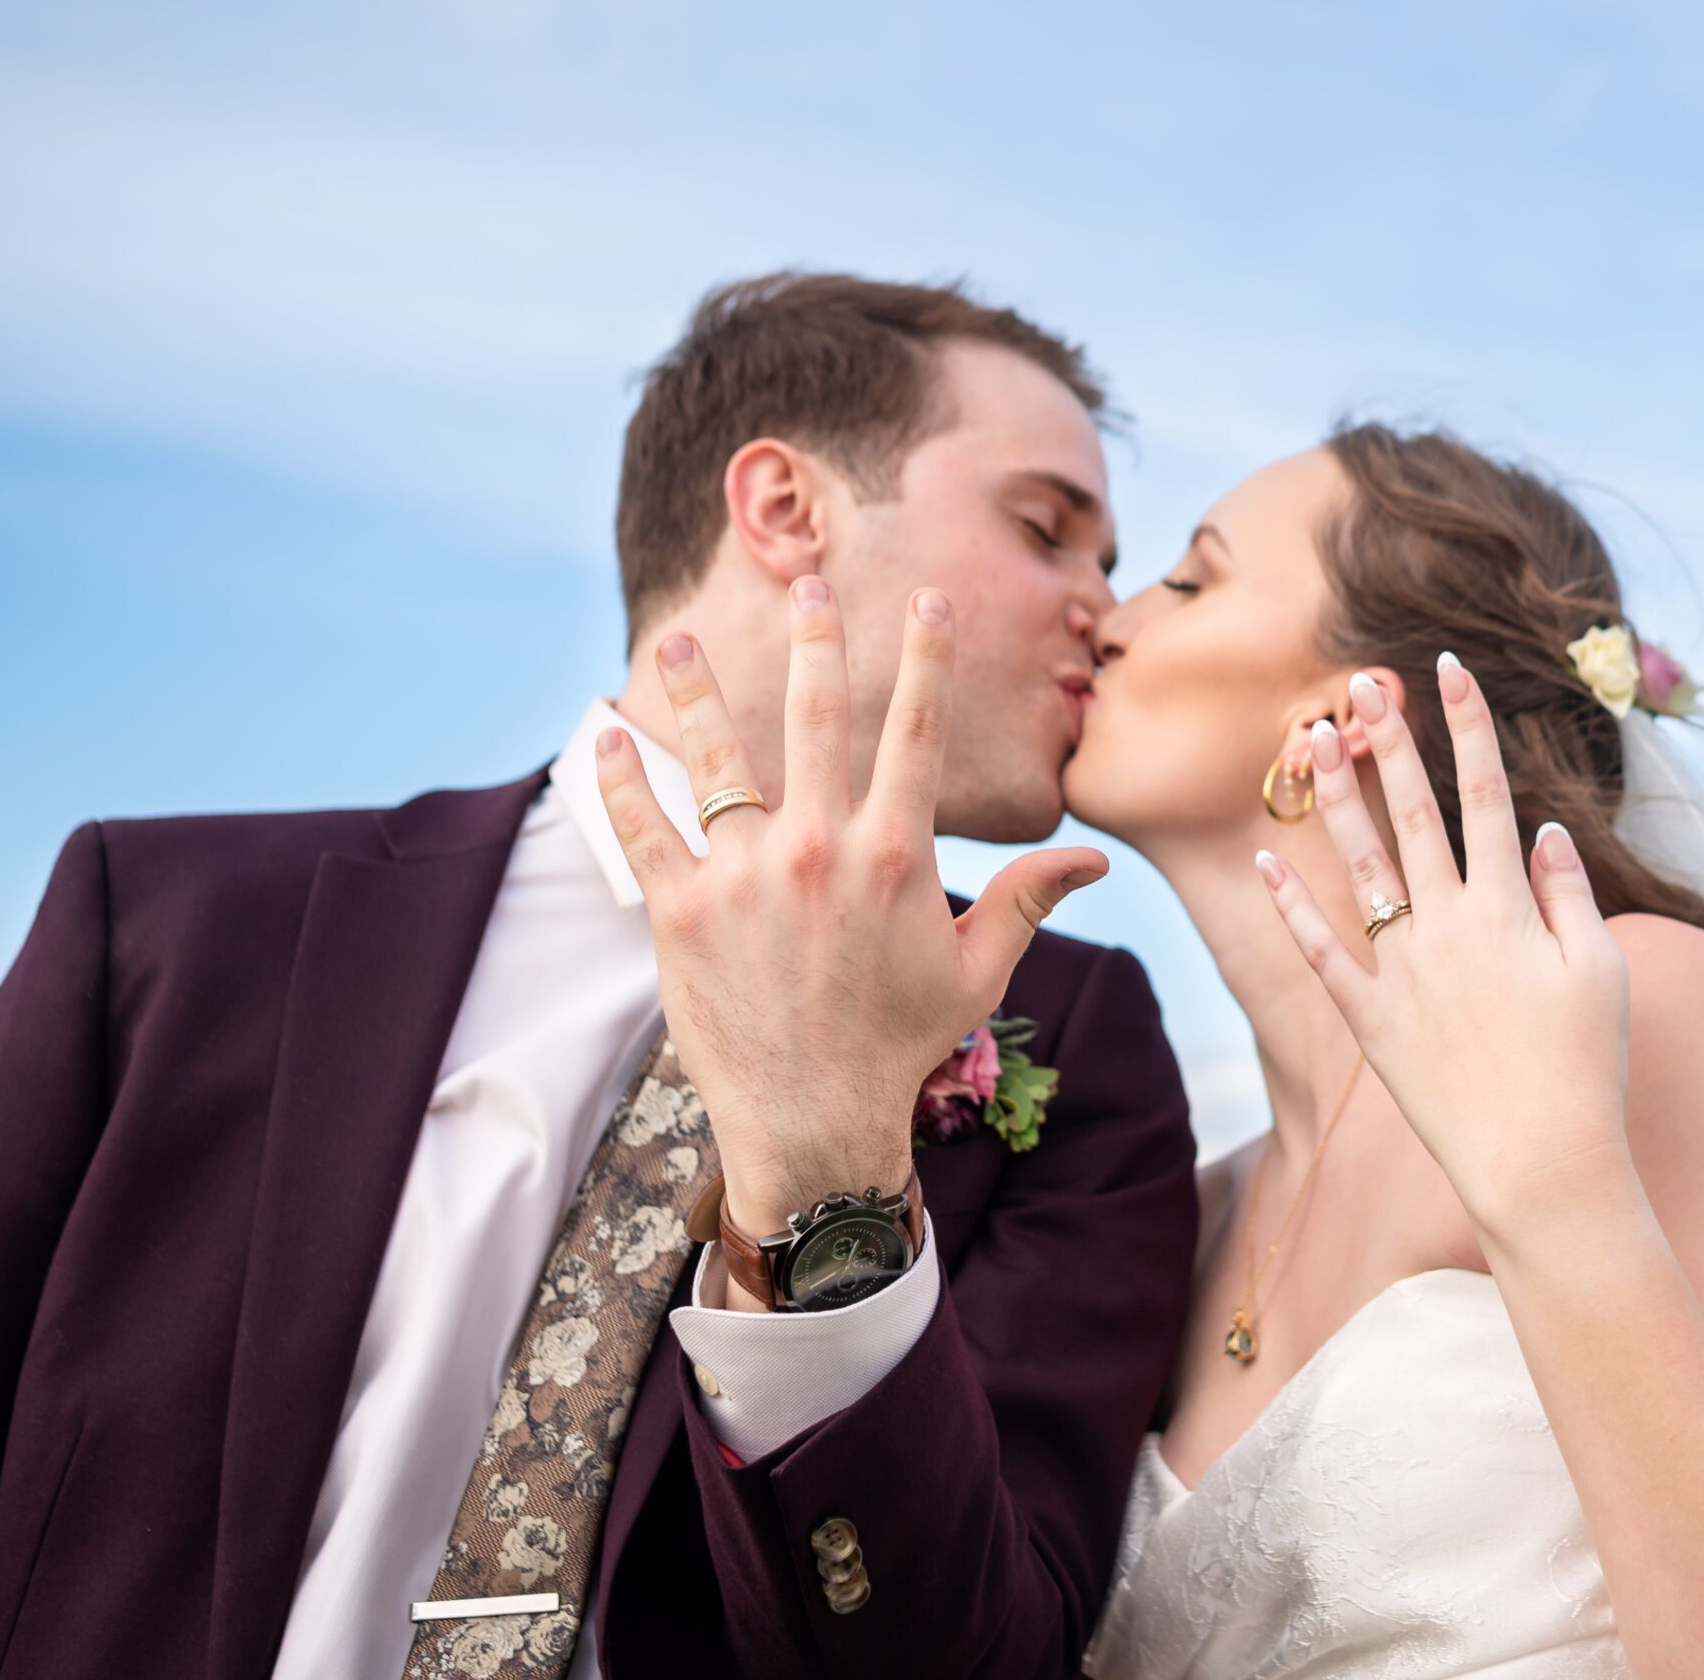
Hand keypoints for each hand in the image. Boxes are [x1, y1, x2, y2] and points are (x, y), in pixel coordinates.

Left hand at [594, 578, 1106, 1240]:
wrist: (814, 1123)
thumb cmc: (899, 1045)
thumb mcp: (976, 969)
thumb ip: (1029, 899)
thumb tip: (1095, 856)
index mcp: (896, 855)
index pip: (915, 733)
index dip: (926, 659)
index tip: (924, 601)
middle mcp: (820, 850)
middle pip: (817, 718)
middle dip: (815, 640)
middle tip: (804, 581)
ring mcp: (745, 878)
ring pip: (717, 760)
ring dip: (696, 691)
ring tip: (675, 641)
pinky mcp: (682, 914)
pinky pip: (644, 830)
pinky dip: (622, 780)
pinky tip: (609, 736)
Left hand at [1255, 655, 1631, 1229]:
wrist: (1540, 1162)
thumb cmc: (1586, 1067)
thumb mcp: (1601, 971)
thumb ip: (1568, 894)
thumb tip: (1541, 829)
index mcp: (1510, 907)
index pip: (1487, 794)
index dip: (1468, 727)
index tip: (1447, 669)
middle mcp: (1450, 925)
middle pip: (1414, 813)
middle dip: (1391, 741)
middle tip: (1364, 683)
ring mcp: (1403, 970)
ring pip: (1361, 865)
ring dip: (1334, 799)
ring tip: (1306, 741)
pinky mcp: (1370, 1019)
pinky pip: (1320, 952)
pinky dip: (1291, 908)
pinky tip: (1265, 861)